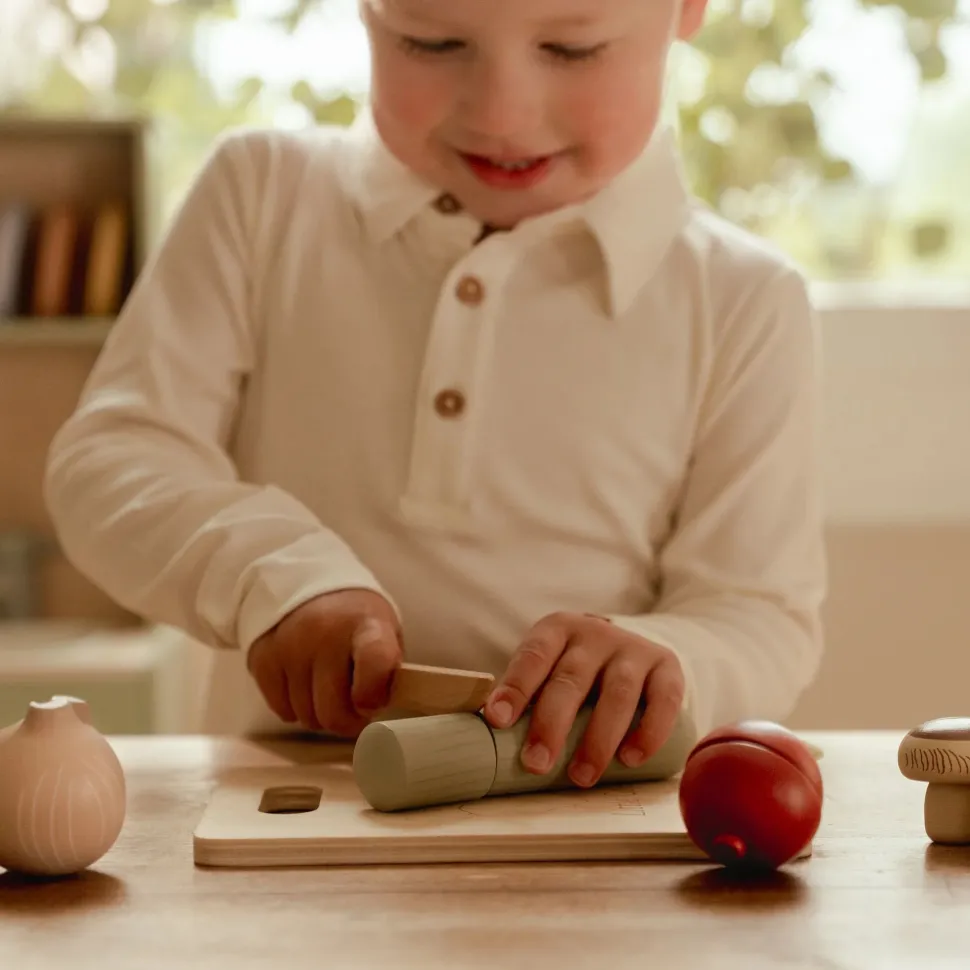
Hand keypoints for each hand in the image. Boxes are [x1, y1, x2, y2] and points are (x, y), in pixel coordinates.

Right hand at [246, 588, 402, 735]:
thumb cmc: (355, 619)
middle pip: (334, 712)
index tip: (373, 702)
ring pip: (307, 718)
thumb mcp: (385, 630)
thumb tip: (375, 708)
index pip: (376, 663)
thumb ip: (387, 670)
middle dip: (348, 721)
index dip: (374, 695)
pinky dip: (296, 708)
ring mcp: (290, 647)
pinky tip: (305, 684)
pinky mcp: (263, 659)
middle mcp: (325, 634)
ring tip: (329, 690)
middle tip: (353, 708)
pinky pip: (283, 711)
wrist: (305, 581)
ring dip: (321, 714)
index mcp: (367, 624)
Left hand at [483, 612, 683, 787]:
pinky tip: (631, 760)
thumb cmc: (578, 668)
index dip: (515, 688)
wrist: (635, 645)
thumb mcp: (550, 666)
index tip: (497, 721)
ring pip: (617, 692)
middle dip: (552, 724)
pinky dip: (648, 732)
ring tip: (582, 776)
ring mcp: (633, 648)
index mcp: (558, 629)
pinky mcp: (667, 667)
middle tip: (536, 764)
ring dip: (598, 738)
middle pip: (571, 678)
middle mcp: (595, 633)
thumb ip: (529, 693)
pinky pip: (663, 700)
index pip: (533, 656)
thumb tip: (487, 733)